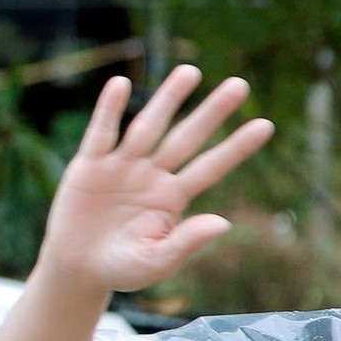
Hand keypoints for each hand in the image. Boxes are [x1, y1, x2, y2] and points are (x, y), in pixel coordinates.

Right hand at [39, 65, 272, 294]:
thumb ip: (186, 243)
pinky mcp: (89, 165)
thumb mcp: (156, 262)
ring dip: (169, 99)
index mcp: (173, 198)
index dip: (235, 147)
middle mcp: (152, 175)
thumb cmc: (121, 268)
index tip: (265, 126)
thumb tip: (223, 223)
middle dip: (211, 113)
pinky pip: (101, 133)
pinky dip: (110, 110)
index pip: (210, 168)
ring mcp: (121, 167)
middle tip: (240, 85)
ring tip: (192, 72)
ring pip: (149, 127)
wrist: (76, 268)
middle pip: (186, 138)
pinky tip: (121, 85)